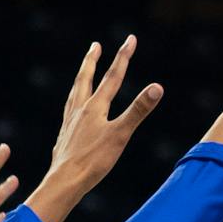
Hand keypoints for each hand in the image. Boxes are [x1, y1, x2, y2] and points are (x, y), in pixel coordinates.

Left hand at [25, 36, 163, 221]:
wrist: (64, 182)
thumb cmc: (93, 160)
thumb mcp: (120, 134)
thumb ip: (138, 110)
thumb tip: (158, 87)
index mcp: (94, 107)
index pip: (113, 76)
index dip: (123, 57)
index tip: (131, 39)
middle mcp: (79, 111)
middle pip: (85, 80)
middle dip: (92, 61)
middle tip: (95, 45)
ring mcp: (69, 124)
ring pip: (74, 95)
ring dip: (80, 81)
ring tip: (82, 74)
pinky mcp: (64, 138)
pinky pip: (68, 114)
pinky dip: (72, 106)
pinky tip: (72, 113)